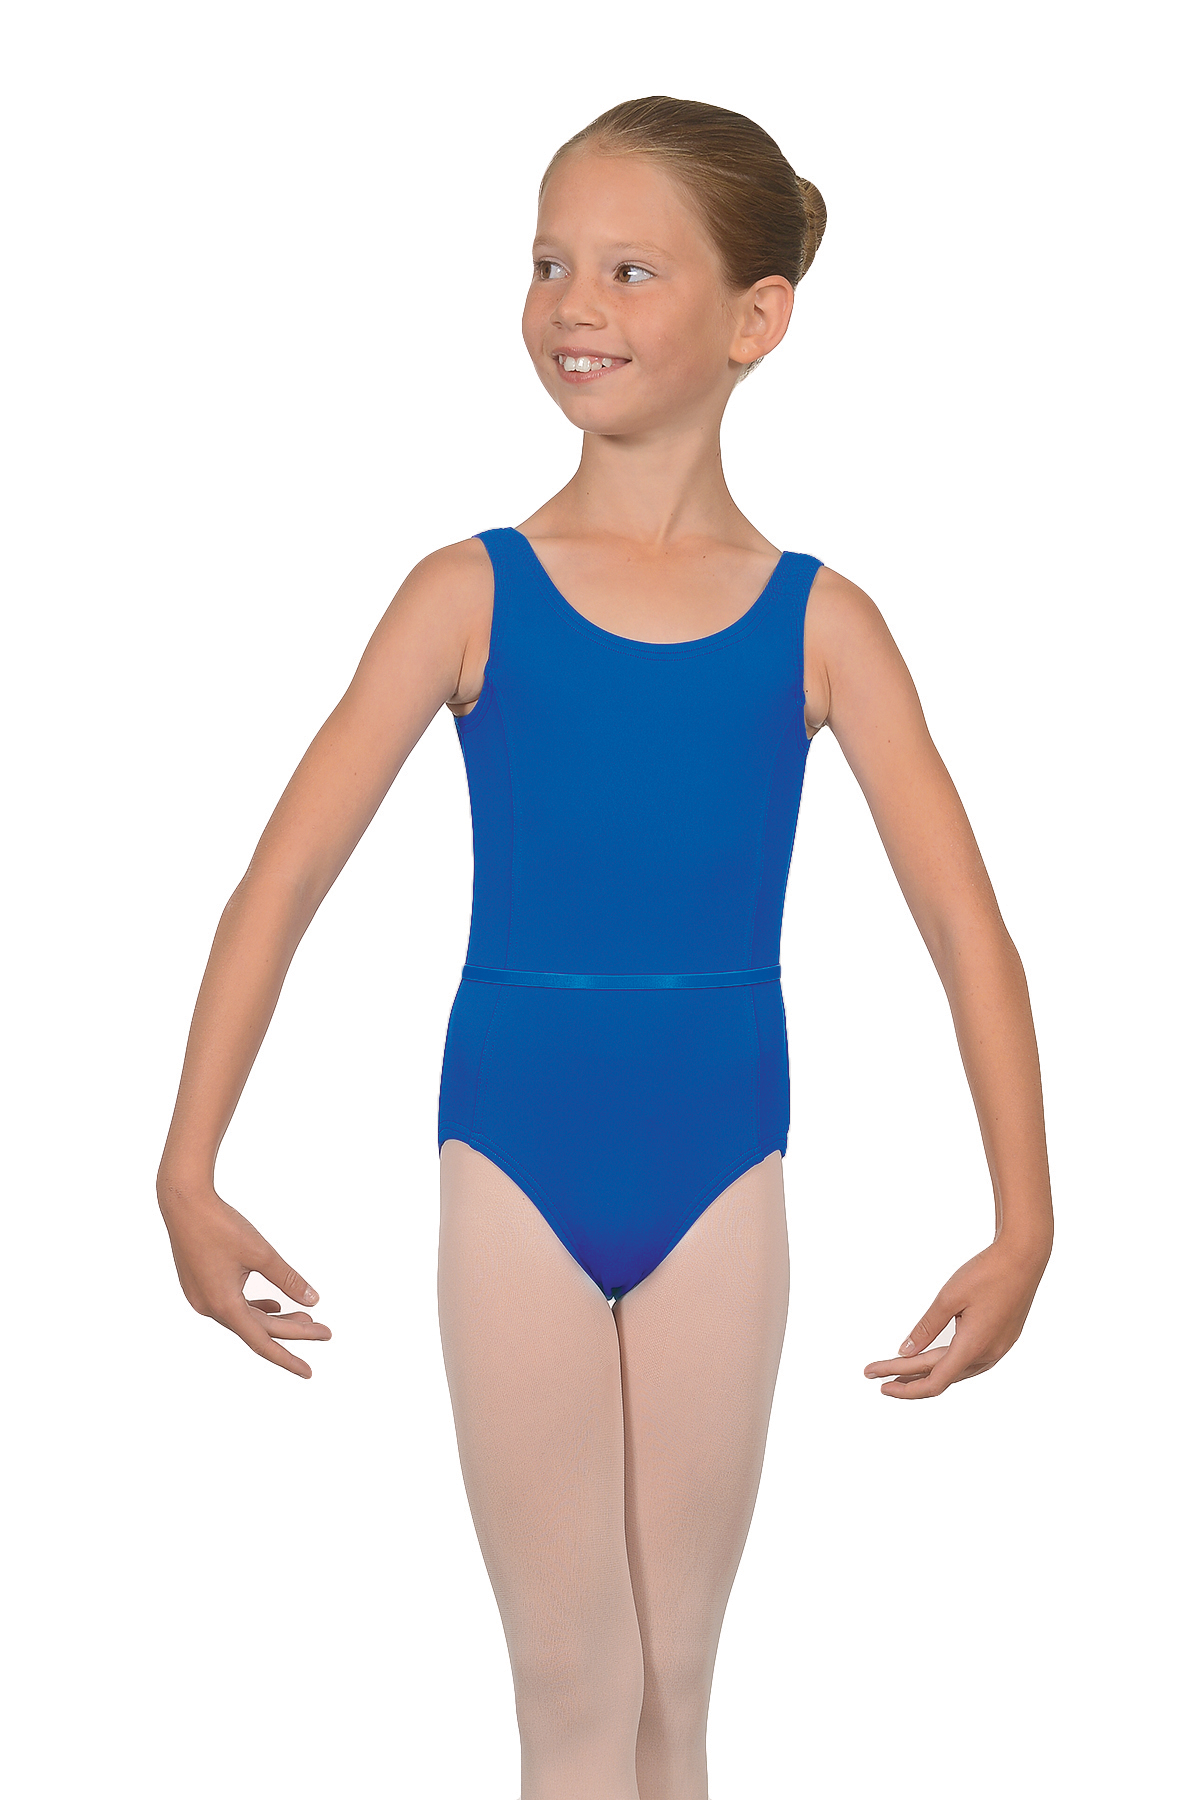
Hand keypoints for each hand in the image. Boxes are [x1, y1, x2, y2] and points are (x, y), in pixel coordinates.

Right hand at [158, 1178, 331, 1378]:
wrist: (183, 1204)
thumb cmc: (221, 1225)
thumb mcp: (261, 1253)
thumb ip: (288, 1279)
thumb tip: (313, 1300)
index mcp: (224, 1305)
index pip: (262, 1342)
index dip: (288, 1358)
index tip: (309, 1372)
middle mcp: (210, 1308)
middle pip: (258, 1329)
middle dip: (293, 1331)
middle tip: (324, 1331)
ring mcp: (202, 1298)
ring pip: (245, 1318)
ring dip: (275, 1319)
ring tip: (306, 1317)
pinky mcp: (200, 1286)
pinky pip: (232, 1307)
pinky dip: (255, 1308)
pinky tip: (273, 1305)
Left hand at [863, 1236, 1048, 1399]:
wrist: (1025, 1257)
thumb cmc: (987, 1273)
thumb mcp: (949, 1298)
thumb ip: (926, 1328)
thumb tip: (904, 1351)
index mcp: (974, 1346)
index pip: (934, 1382)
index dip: (906, 1388)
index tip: (880, 1383)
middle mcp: (989, 1354)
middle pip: (942, 1377)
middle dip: (907, 1378)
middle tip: (877, 1374)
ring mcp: (999, 1348)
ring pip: (958, 1371)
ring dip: (928, 1373)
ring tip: (901, 1372)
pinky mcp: (1004, 1339)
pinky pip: (971, 1361)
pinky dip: (948, 1364)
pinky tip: (936, 1360)